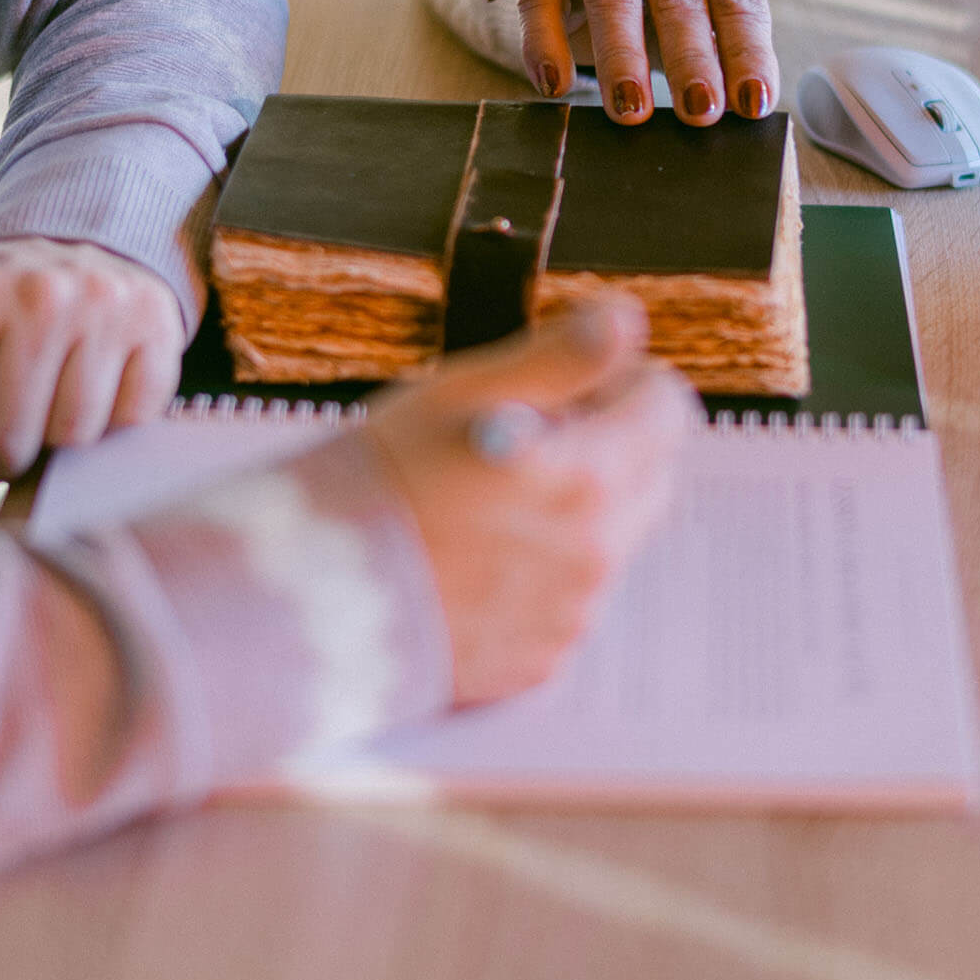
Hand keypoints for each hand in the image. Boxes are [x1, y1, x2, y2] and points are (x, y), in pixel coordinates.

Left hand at [0, 239, 184, 499]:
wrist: (85, 244)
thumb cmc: (1, 302)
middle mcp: (43, 297)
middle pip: (9, 438)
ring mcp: (108, 311)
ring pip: (73, 436)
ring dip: (54, 452)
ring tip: (41, 433)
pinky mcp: (158, 326)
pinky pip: (131, 419)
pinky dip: (110, 431)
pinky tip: (91, 411)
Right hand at [359, 296, 693, 704]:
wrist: (310, 595)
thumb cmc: (383, 480)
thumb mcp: (467, 391)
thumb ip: (562, 356)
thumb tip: (626, 321)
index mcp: (592, 478)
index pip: (668, 408)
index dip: (624, 382)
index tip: (572, 386)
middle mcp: (597, 554)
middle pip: (654, 472)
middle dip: (613, 441)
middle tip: (534, 433)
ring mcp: (571, 613)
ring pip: (615, 535)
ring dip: (581, 506)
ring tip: (495, 498)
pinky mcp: (541, 658)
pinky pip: (573, 596)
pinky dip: (547, 567)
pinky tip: (481, 555)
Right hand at [516, 0, 779, 127]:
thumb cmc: (672, 2)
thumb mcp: (709, 16)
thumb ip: (728, 52)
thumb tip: (745, 107)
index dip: (745, 52)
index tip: (751, 103)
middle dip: (690, 58)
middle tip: (699, 112)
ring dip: (622, 56)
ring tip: (631, 110)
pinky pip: (541, 2)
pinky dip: (545, 46)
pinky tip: (556, 87)